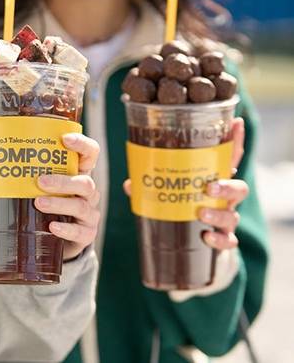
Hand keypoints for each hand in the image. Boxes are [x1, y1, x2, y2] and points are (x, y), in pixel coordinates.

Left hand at [34, 133, 99, 259]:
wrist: (52, 237)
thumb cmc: (43, 202)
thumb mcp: (40, 185)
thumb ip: (26, 172)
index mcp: (79, 173)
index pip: (90, 153)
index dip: (82, 144)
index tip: (65, 139)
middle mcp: (88, 192)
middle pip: (85, 182)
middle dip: (62, 181)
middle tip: (39, 181)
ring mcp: (89, 213)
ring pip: (80, 206)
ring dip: (59, 203)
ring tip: (38, 203)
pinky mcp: (87, 234)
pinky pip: (80, 232)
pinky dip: (66, 229)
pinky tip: (52, 226)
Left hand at [123, 118, 247, 250]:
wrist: (189, 248)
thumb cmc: (180, 213)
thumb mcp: (168, 196)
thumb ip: (150, 189)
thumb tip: (129, 184)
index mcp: (212, 182)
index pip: (227, 161)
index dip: (234, 142)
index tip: (236, 121)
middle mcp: (223, 201)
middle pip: (239, 188)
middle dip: (228, 186)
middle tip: (209, 186)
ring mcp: (225, 221)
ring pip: (233, 215)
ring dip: (219, 213)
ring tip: (201, 212)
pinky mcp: (223, 240)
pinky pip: (229, 241)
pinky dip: (219, 240)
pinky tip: (206, 237)